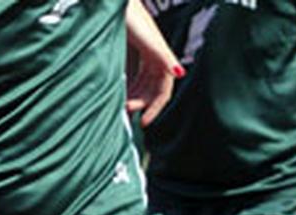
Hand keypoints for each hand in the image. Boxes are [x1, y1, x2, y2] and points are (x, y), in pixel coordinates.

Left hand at [125, 0, 184, 126]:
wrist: (115, 3)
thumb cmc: (129, 16)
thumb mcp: (148, 39)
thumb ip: (164, 56)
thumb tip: (180, 73)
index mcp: (161, 57)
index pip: (164, 90)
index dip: (155, 107)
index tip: (143, 122)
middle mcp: (156, 57)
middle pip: (154, 89)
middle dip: (142, 103)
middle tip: (125, 112)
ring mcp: (147, 54)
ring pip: (145, 83)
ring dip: (135, 96)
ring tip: (122, 106)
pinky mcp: (138, 50)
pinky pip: (138, 75)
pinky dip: (130, 86)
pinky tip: (120, 94)